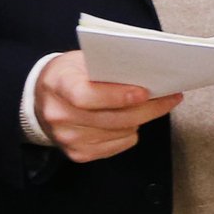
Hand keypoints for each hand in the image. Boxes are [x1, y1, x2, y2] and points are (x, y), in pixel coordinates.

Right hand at [34, 50, 179, 162]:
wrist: (43, 99)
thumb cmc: (69, 74)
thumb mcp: (80, 59)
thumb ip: (107, 64)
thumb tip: (147, 71)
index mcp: (57, 85)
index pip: (87, 96)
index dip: (117, 96)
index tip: (145, 92)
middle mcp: (59, 115)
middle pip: (112, 118)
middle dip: (148, 108)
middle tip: (171, 97)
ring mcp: (68, 138)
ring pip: (121, 132)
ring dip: (141, 118)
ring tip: (151, 104)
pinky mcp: (78, 154)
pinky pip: (119, 145)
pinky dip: (130, 132)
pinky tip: (130, 119)